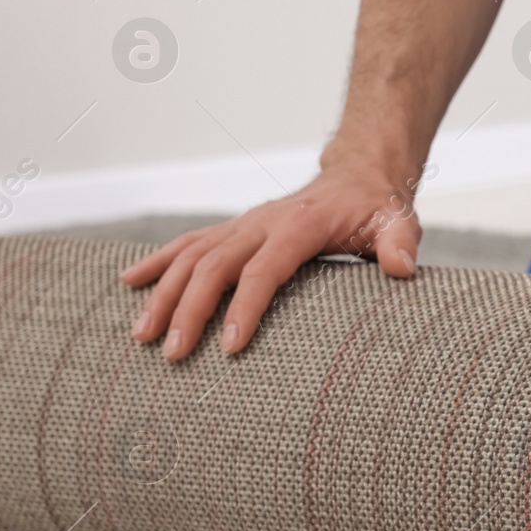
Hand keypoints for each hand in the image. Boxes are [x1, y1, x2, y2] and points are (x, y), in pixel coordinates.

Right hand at [119, 165, 424, 359]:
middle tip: (172, 354)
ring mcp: (243, 224)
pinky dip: (157, 262)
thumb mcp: (398, 222)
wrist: (359, 177)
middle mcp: (262, 222)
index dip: (246, 307)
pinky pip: (188, 244)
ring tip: (141, 336)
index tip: (229, 347)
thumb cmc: (378, 209)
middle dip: (190, 310)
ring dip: (164, 294)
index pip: (264, 269)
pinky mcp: (233, 229)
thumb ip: (400, 243)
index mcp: (299, 226)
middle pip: (215, 266)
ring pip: (192, 257)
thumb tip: (401, 269)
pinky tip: (128, 283)